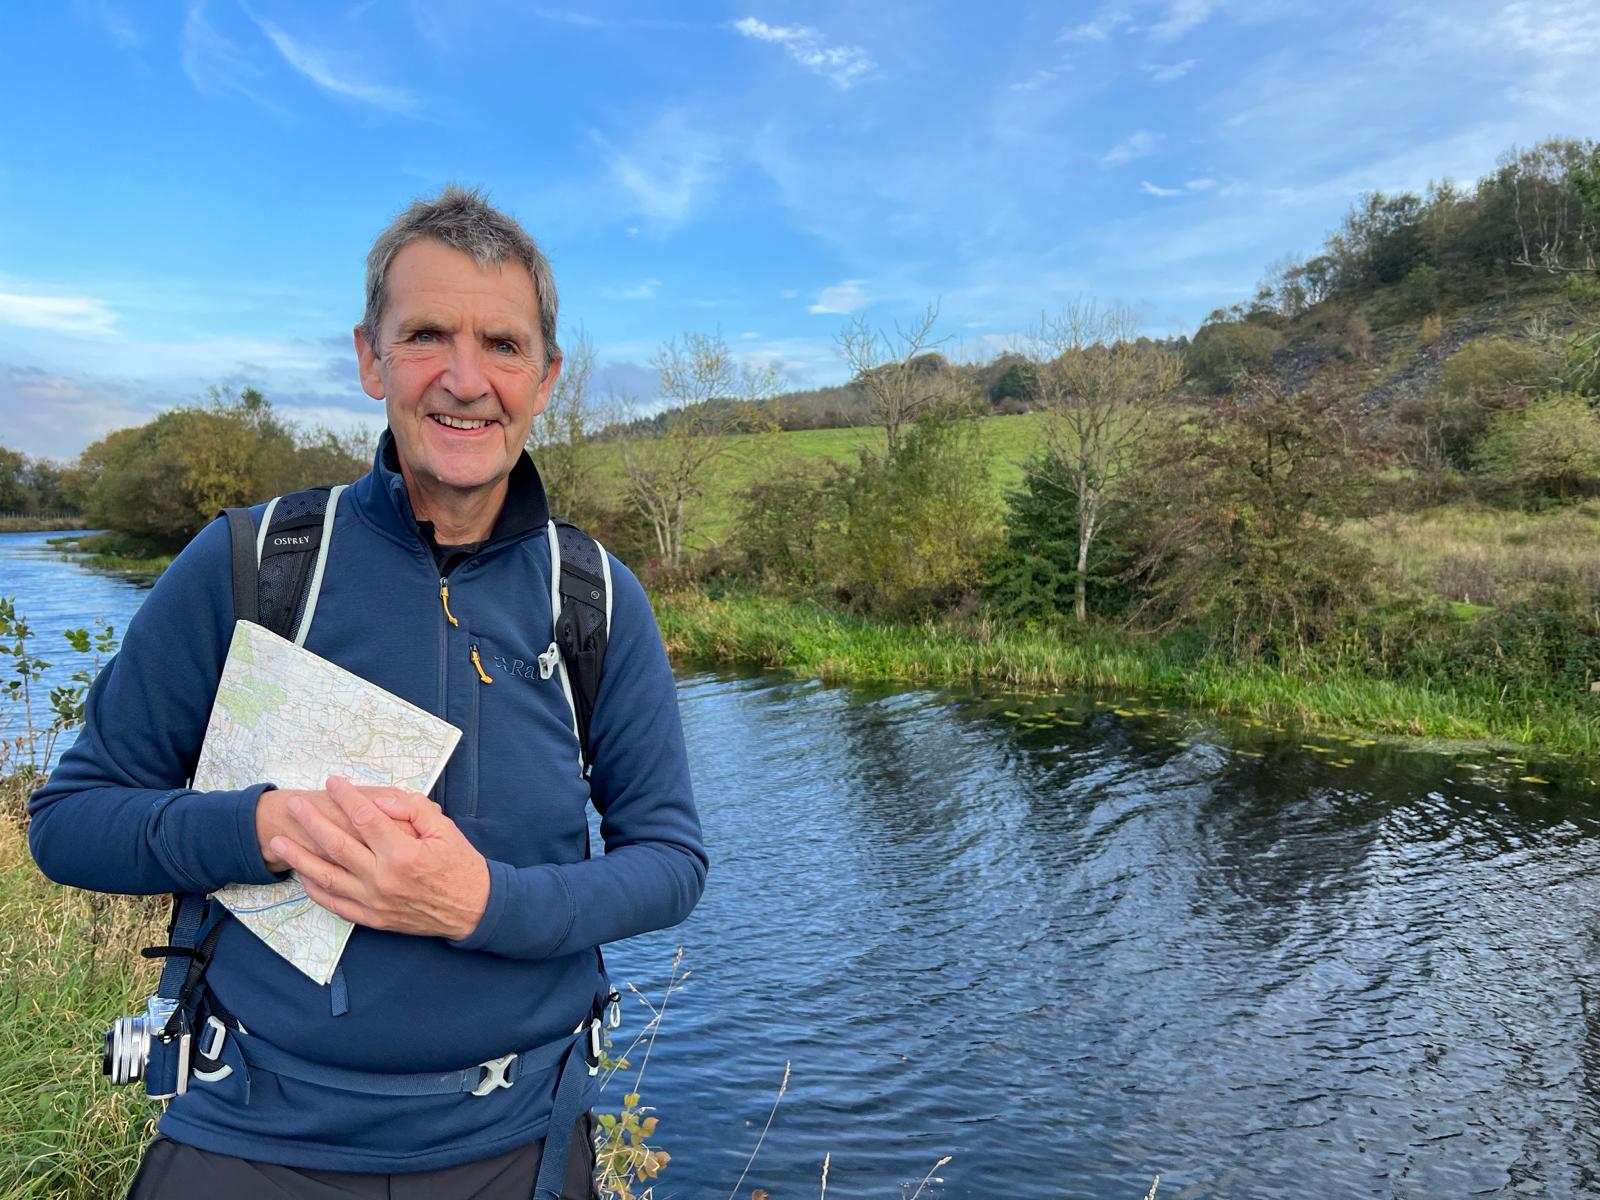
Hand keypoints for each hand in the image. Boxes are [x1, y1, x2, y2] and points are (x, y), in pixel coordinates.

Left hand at [267, 777, 489, 939]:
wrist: (473, 910)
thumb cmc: (460, 864)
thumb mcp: (445, 828)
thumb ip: (412, 809)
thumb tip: (378, 802)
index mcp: (403, 853)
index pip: (365, 818)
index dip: (346, 797)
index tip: (333, 782)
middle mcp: (383, 878)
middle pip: (337, 845)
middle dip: (311, 822)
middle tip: (294, 806)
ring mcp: (375, 901)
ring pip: (327, 877)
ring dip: (300, 857)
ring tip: (279, 842)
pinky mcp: (373, 918)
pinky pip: (336, 904)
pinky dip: (315, 890)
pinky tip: (302, 875)